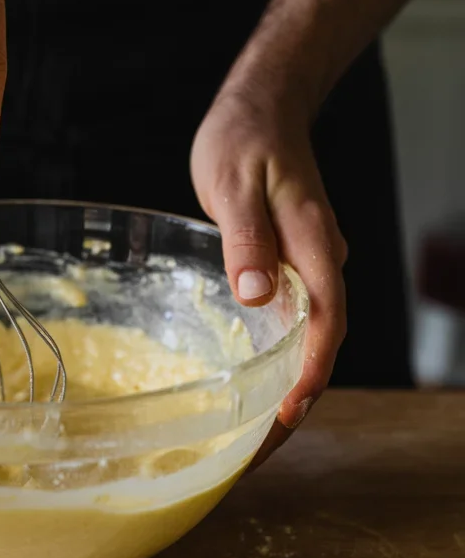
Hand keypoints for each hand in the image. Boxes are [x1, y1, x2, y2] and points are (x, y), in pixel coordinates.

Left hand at [190, 88, 347, 465]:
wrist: (262, 108)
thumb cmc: (243, 139)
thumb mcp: (233, 182)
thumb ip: (246, 237)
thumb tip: (257, 294)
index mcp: (312, 244)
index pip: (325, 321)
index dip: (310, 372)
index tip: (289, 414)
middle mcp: (318, 259)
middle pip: (322, 341)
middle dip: (298, 398)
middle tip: (262, 449)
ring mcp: (307, 264)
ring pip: (309, 336)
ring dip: (288, 384)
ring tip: (255, 433)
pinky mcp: (289, 265)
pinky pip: (292, 320)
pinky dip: (277, 357)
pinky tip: (251, 381)